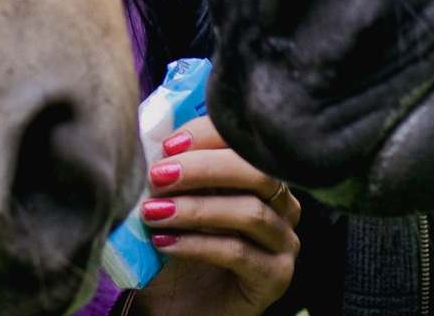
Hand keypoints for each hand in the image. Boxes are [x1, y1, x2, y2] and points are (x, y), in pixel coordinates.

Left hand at [132, 115, 300, 315]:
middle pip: (257, 172)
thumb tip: (150, 139)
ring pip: (250, 212)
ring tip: (152, 213)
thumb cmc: (176, 249)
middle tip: (159, 176)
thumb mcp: (172, 202)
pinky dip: (197, 244)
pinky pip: (239, 252)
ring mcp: (283, 243)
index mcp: (260, 177)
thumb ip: (171, 171)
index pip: (247, 143)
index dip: (209, 136)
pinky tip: (164, 243)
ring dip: (195, 209)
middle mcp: (282, 205)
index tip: (168, 144)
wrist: (176, 307)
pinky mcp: (275, 277)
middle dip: (203, 168)